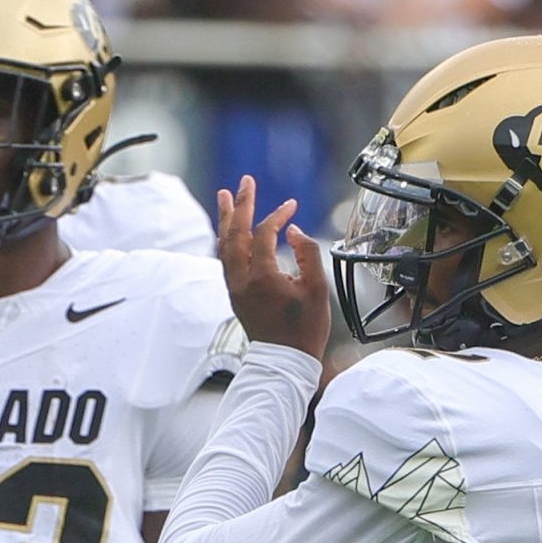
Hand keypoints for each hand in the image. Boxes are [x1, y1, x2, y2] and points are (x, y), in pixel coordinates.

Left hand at [217, 174, 328, 359]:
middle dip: (241, 205)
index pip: (264, 234)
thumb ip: (308, 254)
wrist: (284, 360)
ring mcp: (235, 287)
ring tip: (226, 195)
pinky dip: (227, 238)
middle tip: (246, 182)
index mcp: (262, 277)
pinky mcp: (234, 294)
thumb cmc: (305, 329)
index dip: (277, 216)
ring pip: (225, 245)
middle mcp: (242, 280)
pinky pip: (225, 258)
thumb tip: (293, 231)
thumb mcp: (317, 290)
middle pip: (236, 233)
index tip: (291, 205)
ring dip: (226, 218)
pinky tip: (230, 229)